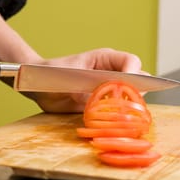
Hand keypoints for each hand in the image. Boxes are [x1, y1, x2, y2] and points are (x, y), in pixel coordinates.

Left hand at [26, 48, 143, 112]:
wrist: (40, 86)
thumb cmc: (52, 74)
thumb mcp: (68, 80)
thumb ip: (86, 90)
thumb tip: (103, 101)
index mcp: (105, 58)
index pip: (131, 61)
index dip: (133, 74)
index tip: (126, 88)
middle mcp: (112, 71)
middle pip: (138, 78)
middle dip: (136, 91)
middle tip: (125, 104)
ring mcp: (111, 87)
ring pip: (134, 93)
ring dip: (130, 104)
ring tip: (119, 113)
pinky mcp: (106, 102)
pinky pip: (122, 107)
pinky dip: (121, 114)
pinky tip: (113, 120)